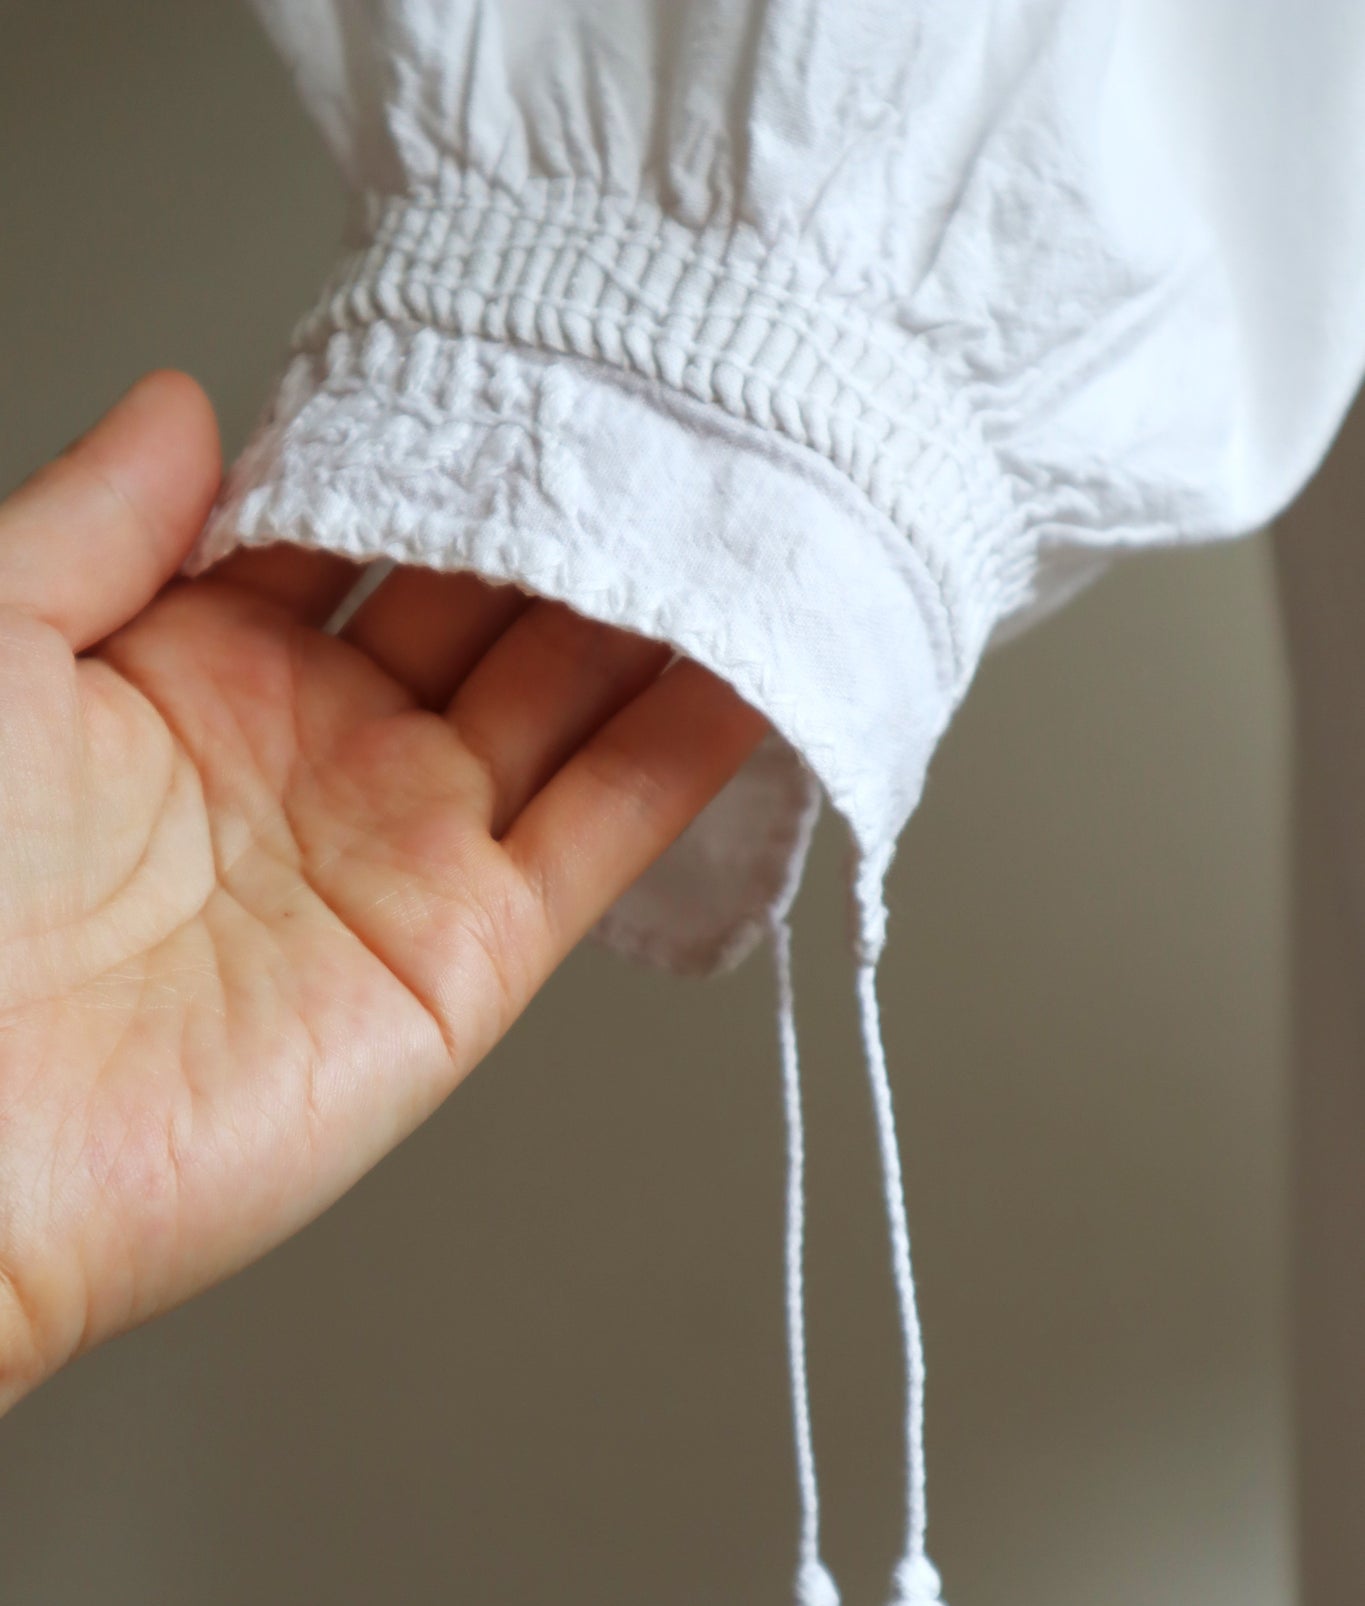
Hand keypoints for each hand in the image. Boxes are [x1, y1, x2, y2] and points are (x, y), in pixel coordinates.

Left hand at [0, 373, 763, 1402]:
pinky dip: (692, 748)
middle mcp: (320, 756)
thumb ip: (99, 521)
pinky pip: (604, 829)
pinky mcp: (468, 956)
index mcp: (201, 672)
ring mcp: (405, 854)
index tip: (531, 353)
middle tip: (678, 411)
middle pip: (493, 610)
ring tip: (757, 505)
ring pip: (574, 706)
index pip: (366, 533)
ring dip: (666, 616)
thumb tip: (188, 402)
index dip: (446, 448)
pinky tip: (761, 658)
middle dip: (581, 517)